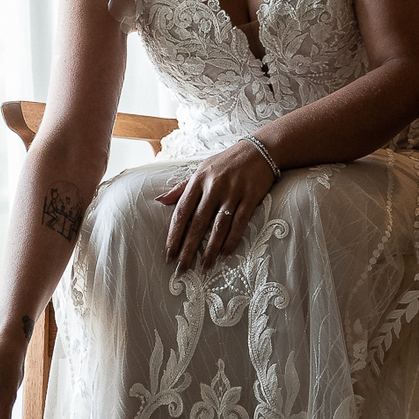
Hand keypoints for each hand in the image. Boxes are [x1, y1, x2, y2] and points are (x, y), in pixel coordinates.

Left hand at [156, 139, 276, 275]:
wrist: (259, 149)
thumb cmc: (226, 162)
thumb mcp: (201, 170)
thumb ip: (181, 188)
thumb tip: (160, 200)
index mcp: (197, 181)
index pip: (182, 212)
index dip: (174, 235)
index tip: (168, 254)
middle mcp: (213, 187)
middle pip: (197, 223)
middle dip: (188, 248)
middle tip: (182, 268)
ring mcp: (233, 192)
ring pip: (218, 226)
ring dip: (211, 249)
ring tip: (205, 266)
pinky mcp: (250, 197)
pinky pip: (240, 222)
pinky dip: (232, 239)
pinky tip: (226, 253)